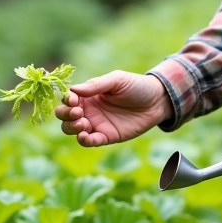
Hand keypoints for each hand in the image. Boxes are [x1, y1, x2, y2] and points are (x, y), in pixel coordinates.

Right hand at [53, 71, 172, 147]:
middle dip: (65, 114)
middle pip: (64, 115)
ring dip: (71, 127)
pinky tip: (86, 136)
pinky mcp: (106, 137)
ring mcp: (96, 124)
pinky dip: (84, 140)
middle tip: (78, 113)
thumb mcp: (117, 80)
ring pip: (72, 129)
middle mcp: (88, 109)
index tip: (73, 100)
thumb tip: (73, 89)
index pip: (67, 98)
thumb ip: (96, 85)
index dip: (66, 100)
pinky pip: (89, 141)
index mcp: (88, 94)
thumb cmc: (136, 86)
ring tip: (83, 124)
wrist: (157, 101)